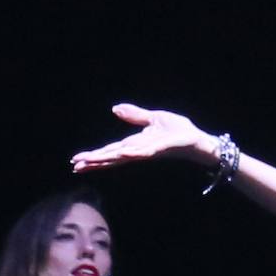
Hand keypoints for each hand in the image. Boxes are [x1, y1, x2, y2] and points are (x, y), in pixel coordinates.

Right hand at [70, 104, 216, 172]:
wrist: (200, 139)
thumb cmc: (179, 131)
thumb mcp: (154, 118)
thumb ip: (135, 116)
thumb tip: (115, 108)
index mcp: (136, 144)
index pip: (111, 150)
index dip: (94, 155)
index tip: (76, 161)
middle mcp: (141, 150)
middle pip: (113, 156)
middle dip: (95, 161)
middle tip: (75, 167)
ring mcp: (151, 150)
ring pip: (126, 156)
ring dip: (109, 159)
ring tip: (91, 162)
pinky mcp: (164, 148)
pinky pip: (147, 151)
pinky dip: (135, 153)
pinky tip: (123, 154)